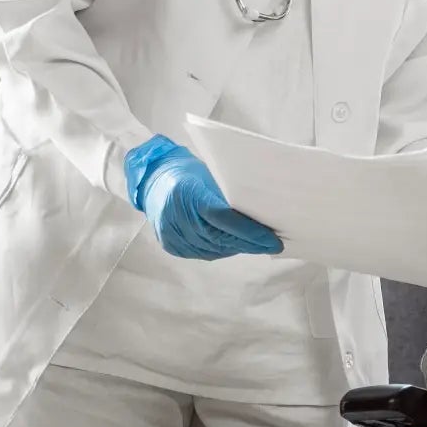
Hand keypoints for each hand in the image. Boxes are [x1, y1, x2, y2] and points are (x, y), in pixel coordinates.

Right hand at [123, 136, 281, 259]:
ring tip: (257, 246)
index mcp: (187, 193)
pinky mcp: (170, 244)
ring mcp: (171, 233)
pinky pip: (202, 253)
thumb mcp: (210, 177)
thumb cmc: (189, 173)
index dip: (250, 232)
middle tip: (272, 245)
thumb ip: (229, 196)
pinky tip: (234, 247)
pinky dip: (221, 251)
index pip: (224, 218)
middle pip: (220, 237)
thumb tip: (262, 215)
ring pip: (213, 249)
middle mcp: (176, 216)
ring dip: (237, 249)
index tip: (273, 240)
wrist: (154, 180)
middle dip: (250, 244)